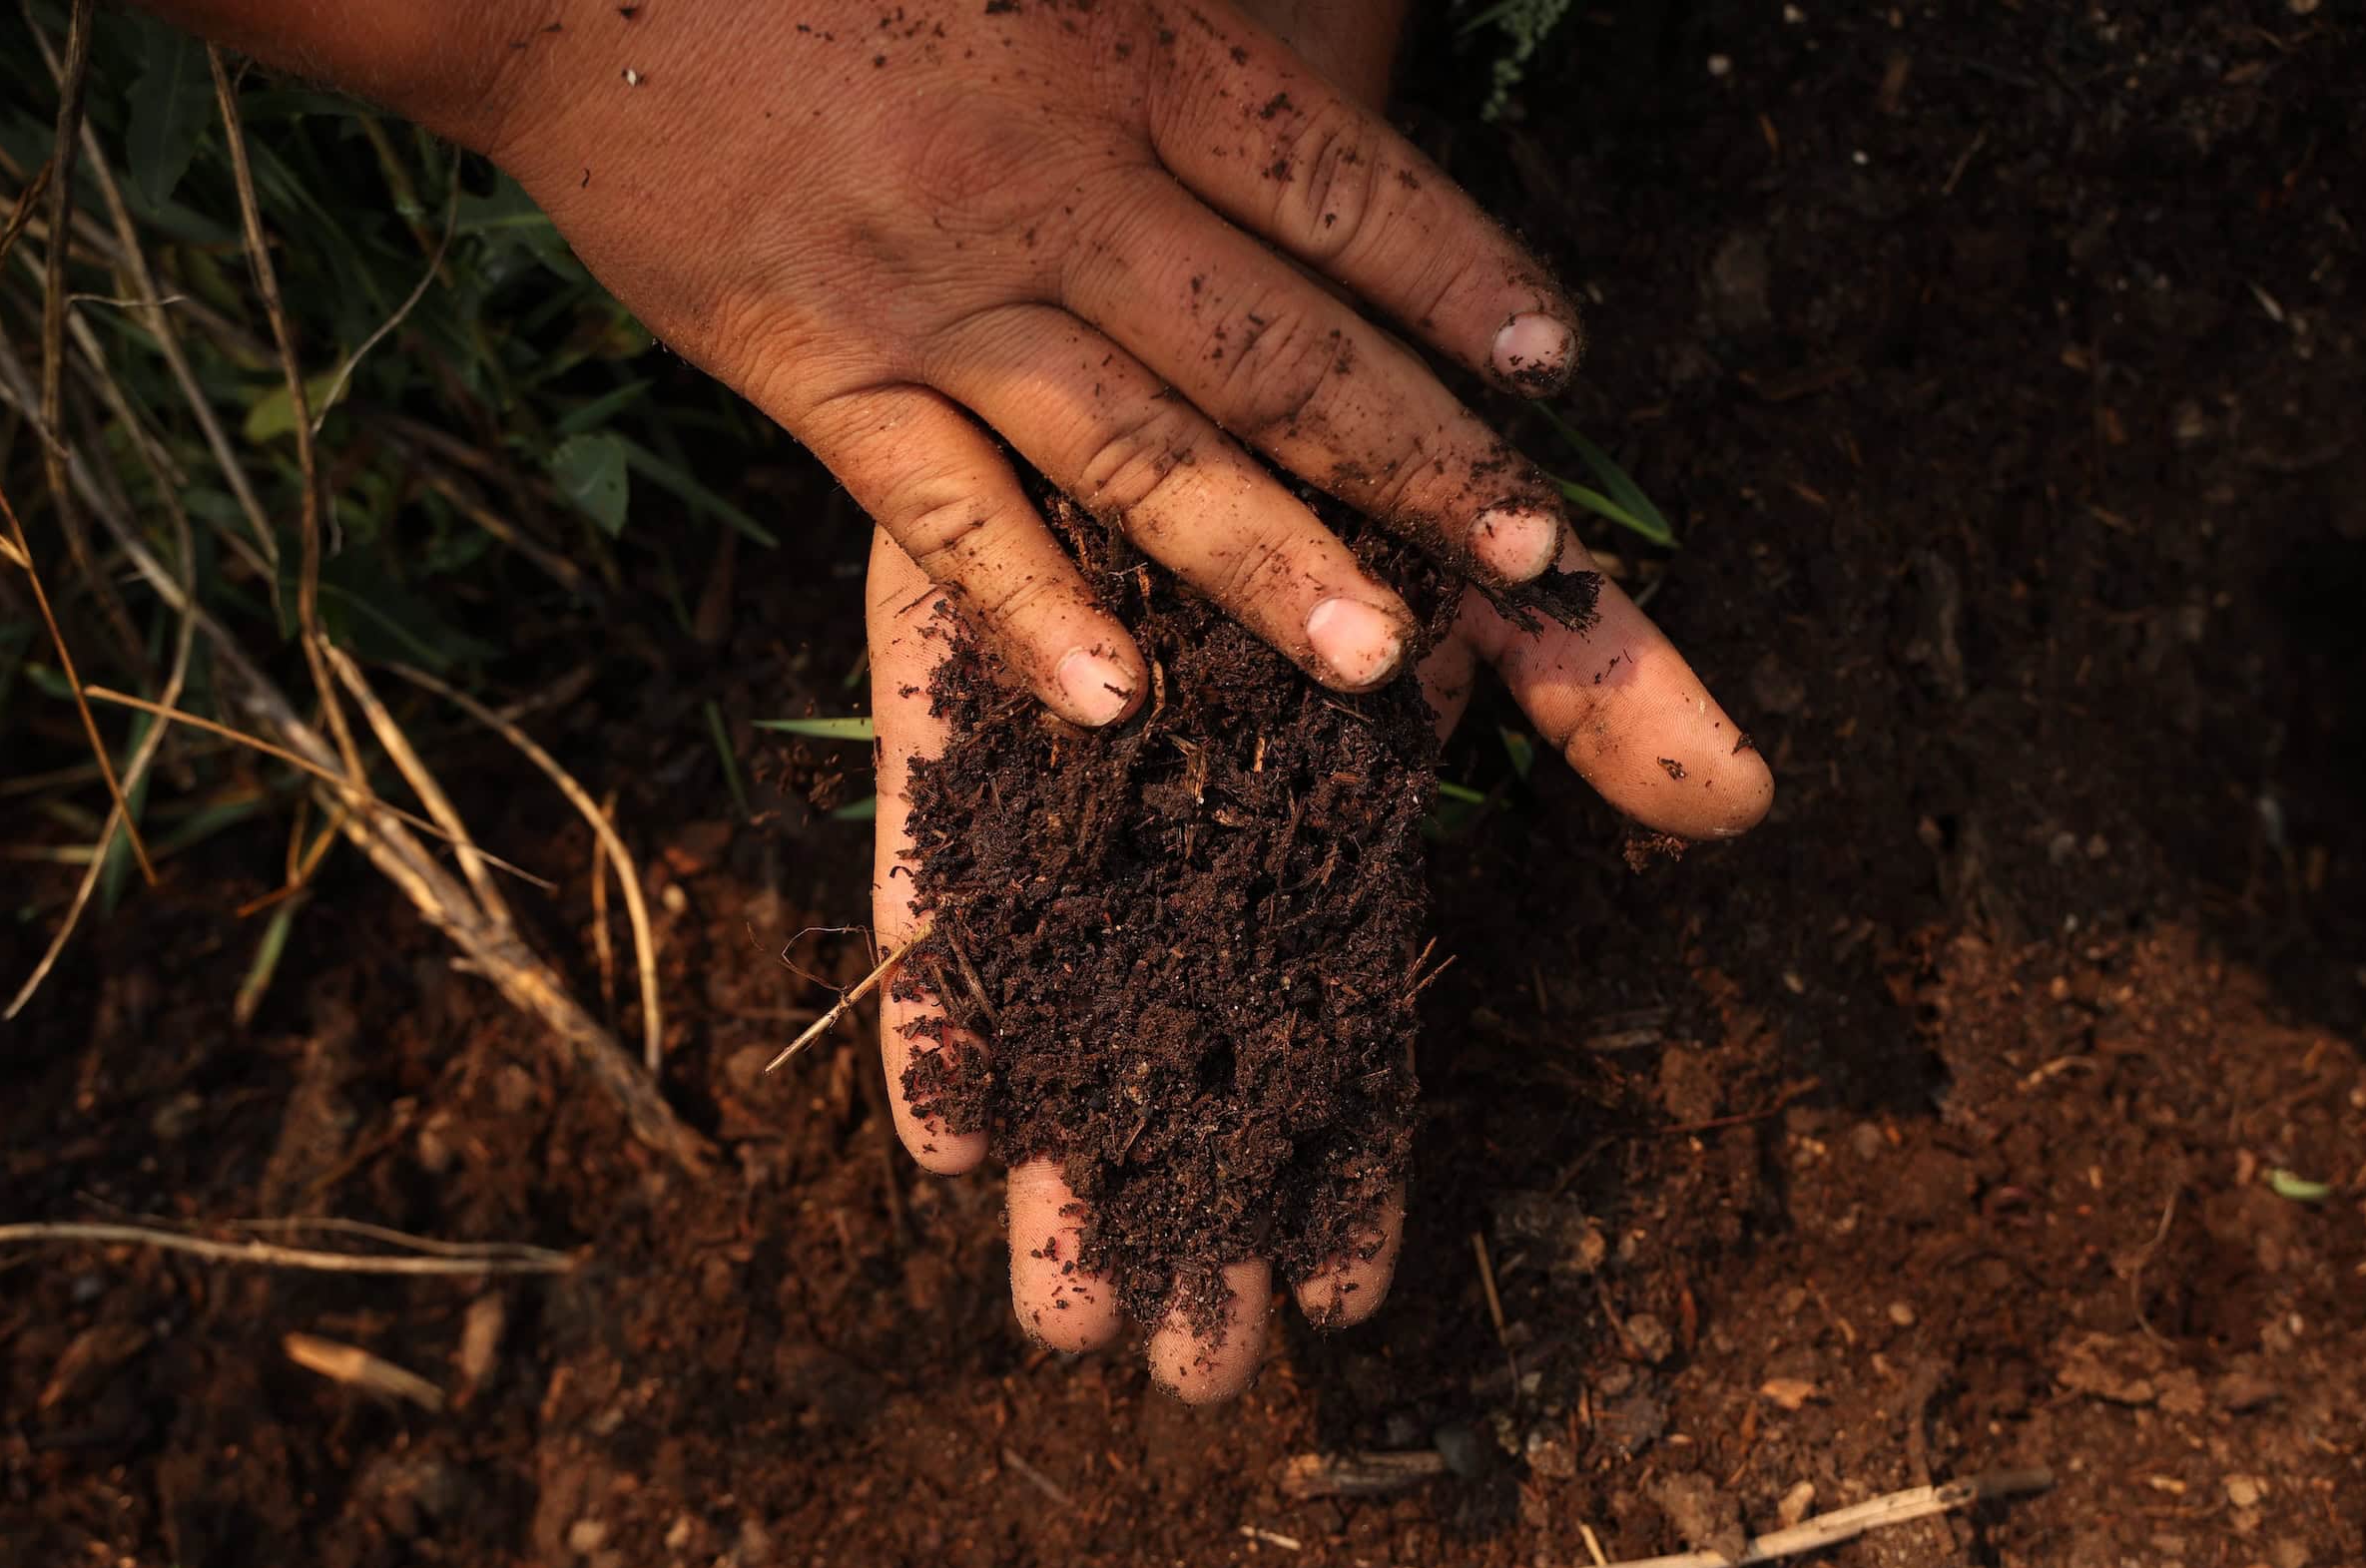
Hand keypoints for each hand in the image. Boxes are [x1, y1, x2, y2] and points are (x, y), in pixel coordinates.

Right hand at [436, 0, 1586, 714]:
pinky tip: (1110, 703)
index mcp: (1123, 50)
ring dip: (1263, 558)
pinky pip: (938, 509)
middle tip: (1528, 559)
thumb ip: (1172, 26)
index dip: (1454, 274)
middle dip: (1415, 455)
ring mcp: (933, 289)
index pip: (1333, 184)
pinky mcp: (816, 367)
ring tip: (1378, 661)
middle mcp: (1051, 177)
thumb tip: (1295, 59)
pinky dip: (1025, 605)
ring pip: (1134, 445)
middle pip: (1272, 340)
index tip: (1549, 362)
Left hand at [866, 5, 1772, 1401]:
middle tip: (1177, 1373)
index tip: (1335, 1303)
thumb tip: (1743, 803)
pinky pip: (943, 888)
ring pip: (1065, 1014)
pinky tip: (934, 1130)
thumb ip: (1608, 687)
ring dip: (1059, 1158)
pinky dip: (940, 1002)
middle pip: (1192, 1072)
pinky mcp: (962, 735)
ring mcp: (1073, 809)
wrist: (1195, 309)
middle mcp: (1190, 860)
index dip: (1342, 1173)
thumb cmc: (1364, 459)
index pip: (1342, 1048)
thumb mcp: (1499, 563)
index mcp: (1321, 854)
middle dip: (1186, 1215)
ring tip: (1054, 1306)